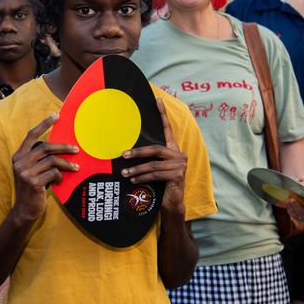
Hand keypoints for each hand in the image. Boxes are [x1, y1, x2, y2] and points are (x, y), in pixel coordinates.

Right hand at [12, 114, 78, 221]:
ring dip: (67, 164)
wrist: (25, 210)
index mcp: (18, 156)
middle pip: (45, 147)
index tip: (57, 115)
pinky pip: (53, 173)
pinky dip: (60, 176)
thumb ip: (40, 159)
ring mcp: (25, 173)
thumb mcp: (32, 171)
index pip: (31, 135)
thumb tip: (61, 147)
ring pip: (52, 161)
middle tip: (76, 149)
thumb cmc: (33, 188)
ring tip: (76, 168)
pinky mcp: (33, 183)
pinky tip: (61, 181)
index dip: (44, 124)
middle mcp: (20, 162)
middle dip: (63, 147)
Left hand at [121, 98, 186, 216]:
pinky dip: (143, 177)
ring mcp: (180, 165)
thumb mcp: (153, 168)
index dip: (163, 114)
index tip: (157, 100)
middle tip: (123, 155)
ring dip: (137, 169)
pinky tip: (134, 180)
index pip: (167, 129)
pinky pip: (156, 175)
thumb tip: (126, 152)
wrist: (171, 203)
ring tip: (124, 173)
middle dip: (138, 152)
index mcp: (172, 149)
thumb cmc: (159, 184)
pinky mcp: (178, 176)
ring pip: (153, 164)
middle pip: (156, 149)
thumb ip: (147, 158)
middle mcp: (178, 155)